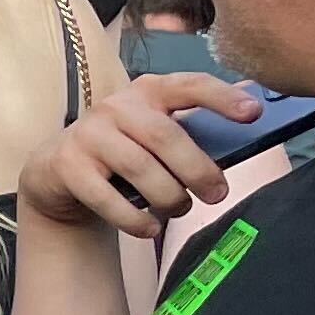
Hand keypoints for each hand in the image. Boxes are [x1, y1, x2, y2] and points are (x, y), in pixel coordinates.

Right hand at [20, 75, 235, 237]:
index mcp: (149, 91)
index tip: (252, 114)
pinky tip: (149, 229)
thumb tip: (256, 113)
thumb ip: (195, 124)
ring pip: (139, 168)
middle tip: (218, 195)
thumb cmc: (123, 151)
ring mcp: (88, 134)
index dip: (222, 98)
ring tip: (180, 210)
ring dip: (167, 196)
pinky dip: (134, 219)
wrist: (57, 171)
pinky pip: (107, 197)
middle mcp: (117, 106)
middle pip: (165, 136)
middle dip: (197, 169)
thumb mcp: (156, 130)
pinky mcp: (67, 165)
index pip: (190, 85)